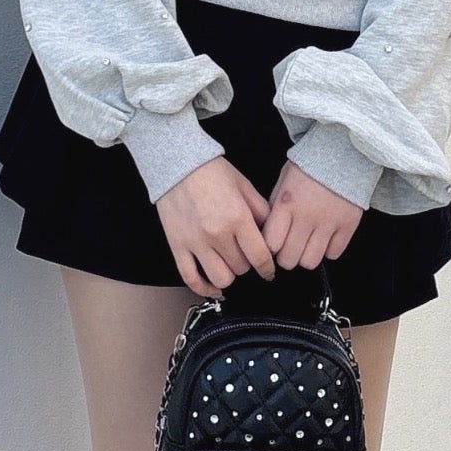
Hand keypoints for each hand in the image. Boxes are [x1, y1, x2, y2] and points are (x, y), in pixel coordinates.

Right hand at [155, 156, 276, 296]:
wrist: (177, 163)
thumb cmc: (212, 172)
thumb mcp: (245, 186)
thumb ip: (262, 211)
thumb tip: (272, 234)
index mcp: (237, 218)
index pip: (260, 257)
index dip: (268, 268)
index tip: (269, 271)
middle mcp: (217, 234)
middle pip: (241, 268)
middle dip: (247, 264)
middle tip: (244, 255)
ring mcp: (195, 243)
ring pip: (220, 279)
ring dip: (229, 276)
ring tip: (229, 265)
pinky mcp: (178, 246)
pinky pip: (191, 278)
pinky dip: (204, 288)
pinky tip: (213, 287)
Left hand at [261, 159, 363, 269]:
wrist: (343, 153)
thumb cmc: (309, 167)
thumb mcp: (283, 182)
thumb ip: (275, 208)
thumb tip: (269, 235)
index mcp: (286, 204)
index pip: (271, 244)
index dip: (270, 248)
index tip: (274, 244)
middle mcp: (306, 217)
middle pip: (289, 259)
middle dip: (286, 257)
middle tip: (290, 248)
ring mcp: (328, 223)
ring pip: (310, 262)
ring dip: (306, 256)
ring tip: (307, 245)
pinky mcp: (347, 226)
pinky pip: (333, 254)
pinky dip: (328, 250)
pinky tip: (325, 238)